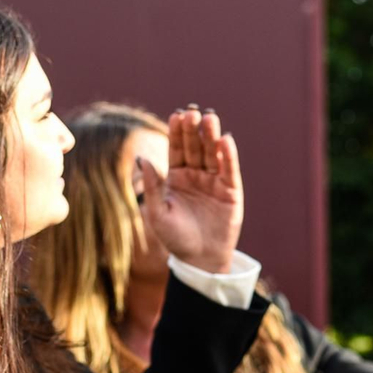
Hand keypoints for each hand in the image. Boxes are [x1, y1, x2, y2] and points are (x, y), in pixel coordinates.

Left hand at [139, 106, 242, 274]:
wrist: (199, 260)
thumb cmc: (174, 239)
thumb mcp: (156, 213)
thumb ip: (151, 186)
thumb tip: (141, 157)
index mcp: (176, 176)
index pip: (177, 148)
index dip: (177, 132)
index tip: (177, 115)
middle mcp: (196, 174)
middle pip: (195, 146)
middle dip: (194, 129)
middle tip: (193, 112)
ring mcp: (214, 181)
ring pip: (213, 153)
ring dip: (212, 136)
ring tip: (210, 118)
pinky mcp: (231, 191)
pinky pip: (229, 170)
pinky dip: (228, 155)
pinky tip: (225, 140)